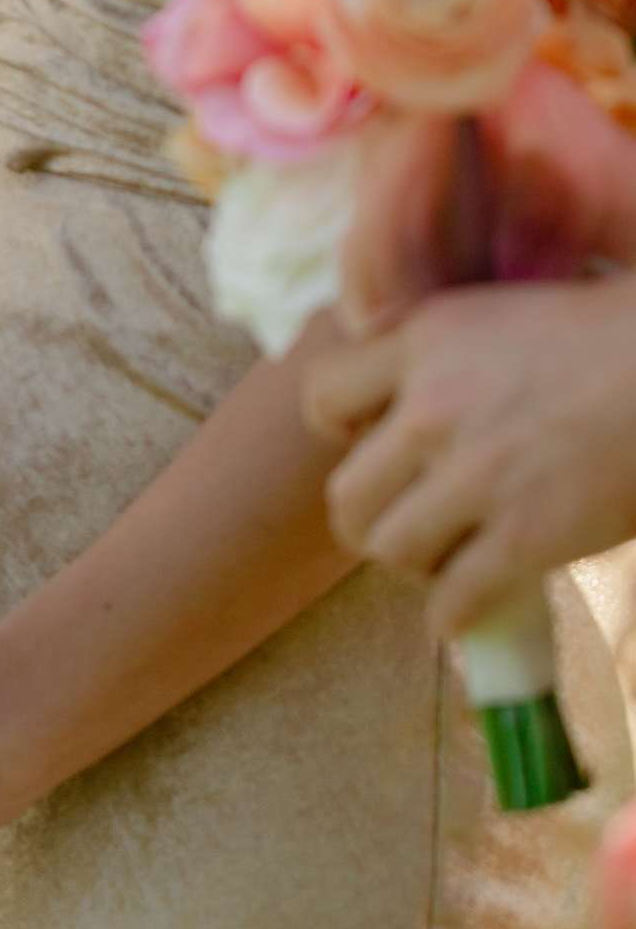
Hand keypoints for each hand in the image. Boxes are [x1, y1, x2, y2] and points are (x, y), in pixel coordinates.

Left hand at [306, 276, 635, 634]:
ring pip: (389, 548)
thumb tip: (401, 395)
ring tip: (446, 559)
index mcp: (428, 339)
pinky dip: (453, 616)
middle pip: (348, 491)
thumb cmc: (621, 334)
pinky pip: (453, 599)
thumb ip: (444, 349)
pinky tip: (469, 610)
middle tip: (410, 519)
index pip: (323, 398)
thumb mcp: (511, 312)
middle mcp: (435, 406)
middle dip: (372, 515)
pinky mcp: (527, 536)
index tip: (376, 444)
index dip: (342, 431)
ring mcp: (478, 474)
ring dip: (413, 565)